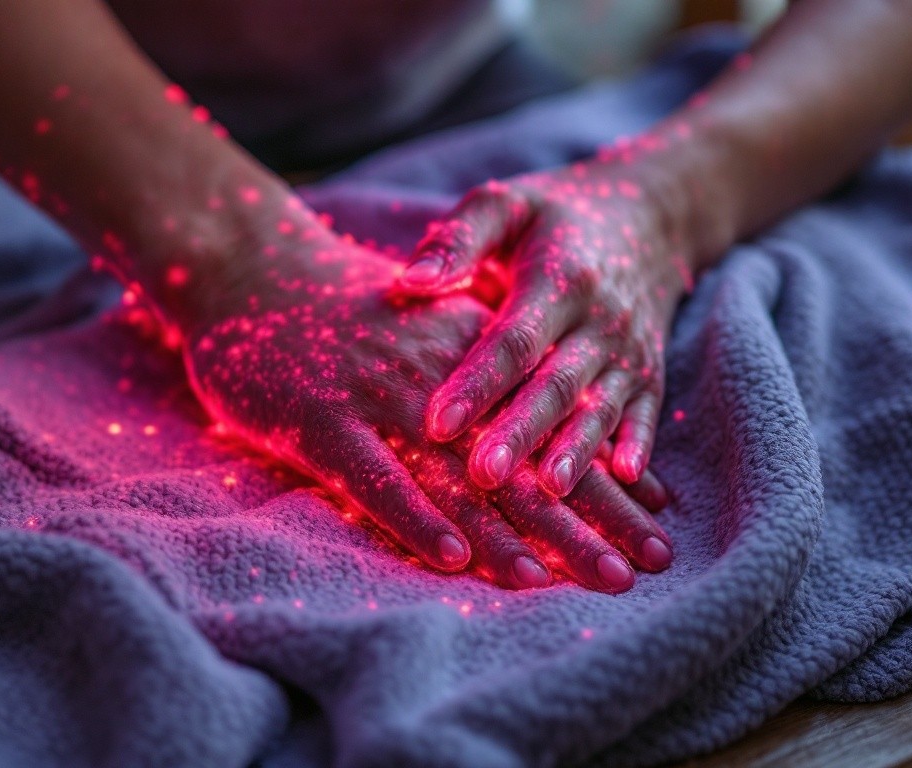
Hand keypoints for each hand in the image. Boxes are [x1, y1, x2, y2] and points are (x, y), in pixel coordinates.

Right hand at [181, 210, 673, 589]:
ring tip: (571, 582)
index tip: (657, 531)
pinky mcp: (321, 424)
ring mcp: (378, 400)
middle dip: (588, 523)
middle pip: (523, 463)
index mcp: (472, 357)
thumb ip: (492, 370)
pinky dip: (415, 519)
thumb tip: (558, 424)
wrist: (254, 271)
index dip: (605, 484)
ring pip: (459, 479)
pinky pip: (374, 480)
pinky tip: (454, 561)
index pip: (554, 429)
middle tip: (640, 574)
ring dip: (518, 536)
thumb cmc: (348, 312)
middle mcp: (439, 381)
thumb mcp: (433, 324)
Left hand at [397, 153, 693, 497]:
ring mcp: (628, 349)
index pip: (512, 340)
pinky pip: (646, 411)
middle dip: (520, 432)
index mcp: (556, 279)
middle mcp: (598, 319)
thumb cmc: (552, 215)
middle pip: (555, 384)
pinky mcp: (650, 371)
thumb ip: (458, 239)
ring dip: (577, 450)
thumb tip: (409, 281)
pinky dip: (639, 443)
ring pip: (600, 406)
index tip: (436, 422)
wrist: (648, 215)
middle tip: (482, 476)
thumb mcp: (505, 205)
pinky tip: (625, 479)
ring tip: (550, 492)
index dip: (476, 383)